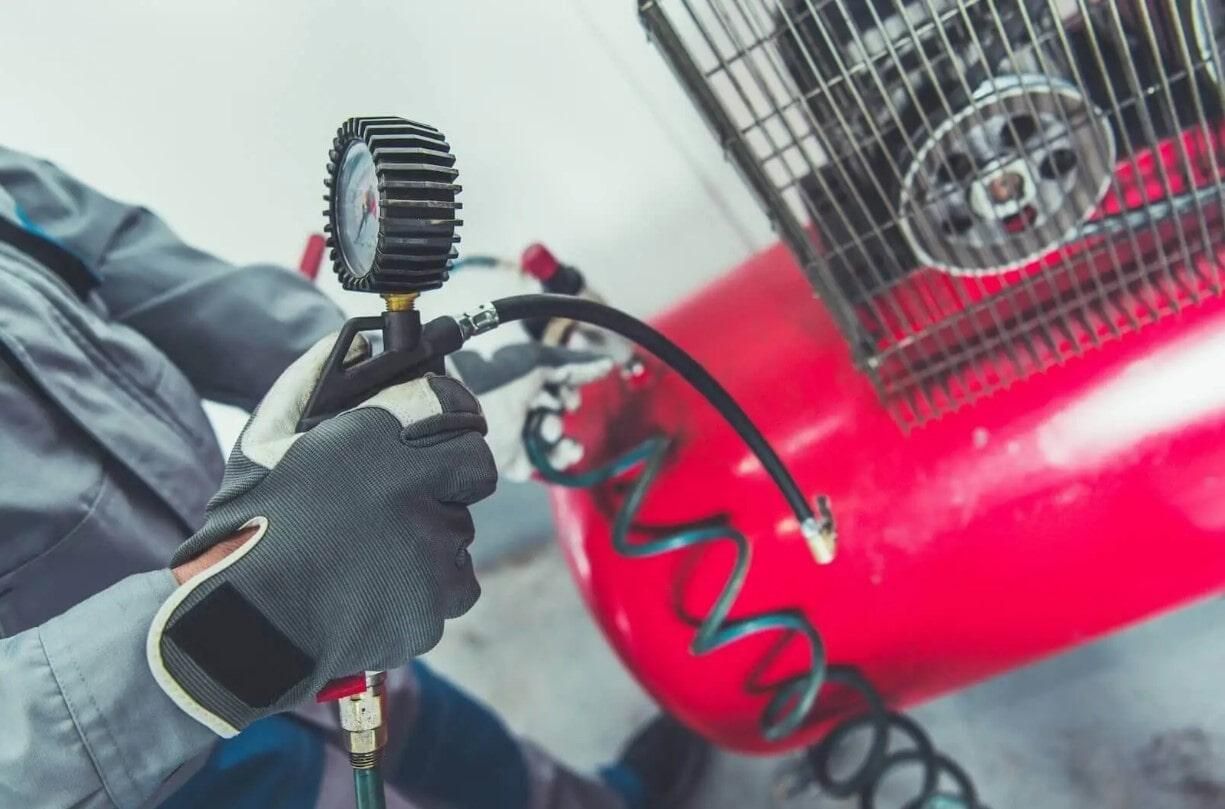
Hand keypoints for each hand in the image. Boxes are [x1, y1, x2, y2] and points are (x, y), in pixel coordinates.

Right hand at [148, 333, 495, 736]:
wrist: (243, 622)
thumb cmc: (248, 527)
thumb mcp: (267, 438)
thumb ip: (313, 379)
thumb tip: (353, 343)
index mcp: (380, 439)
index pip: (459, 410)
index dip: (454, 423)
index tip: (445, 437)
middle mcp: (415, 487)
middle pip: (472, 472)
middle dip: (446, 483)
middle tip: (399, 504)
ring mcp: (432, 546)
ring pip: (459, 532)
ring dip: (431, 540)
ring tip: (370, 556)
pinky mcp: (438, 599)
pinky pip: (454, 585)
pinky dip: (428, 590)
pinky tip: (379, 589)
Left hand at [448, 342, 613, 481]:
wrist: (468, 405)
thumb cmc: (499, 378)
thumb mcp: (540, 363)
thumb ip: (575, 366)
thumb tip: (607, 364)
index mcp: (521, 383)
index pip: (556, 390)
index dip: (569, 392)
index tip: (568, 394)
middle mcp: (518, 409)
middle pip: (556, 416)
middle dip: (562, 414)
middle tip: (555, 411)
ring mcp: (514, 436)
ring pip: (552, 443)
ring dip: (564, 439)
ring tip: (553, 434)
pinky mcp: (510, 459)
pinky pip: (541, 464)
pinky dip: (557, 459)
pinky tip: (565, 452)